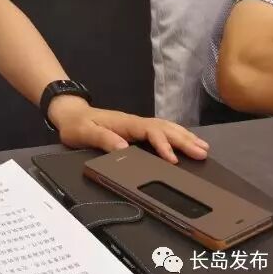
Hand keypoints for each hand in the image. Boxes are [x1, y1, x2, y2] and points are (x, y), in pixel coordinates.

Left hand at [48, 95, 209, 163]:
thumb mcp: (84, 133)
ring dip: (184, 136)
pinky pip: (160, 130)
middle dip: (183, 140)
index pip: (149, 132)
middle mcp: (134, 122)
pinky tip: (186, 140)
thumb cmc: (76, 125)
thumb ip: (103, 139)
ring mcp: (136, 124)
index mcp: (124, 123)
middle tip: (203, 153)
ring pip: (165, 127)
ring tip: (203, 147)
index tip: (174, 160)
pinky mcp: (135, 129)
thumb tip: (124, 148)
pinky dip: (176, 135)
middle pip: (164, 128)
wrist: (69, 113)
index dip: (163, 145)